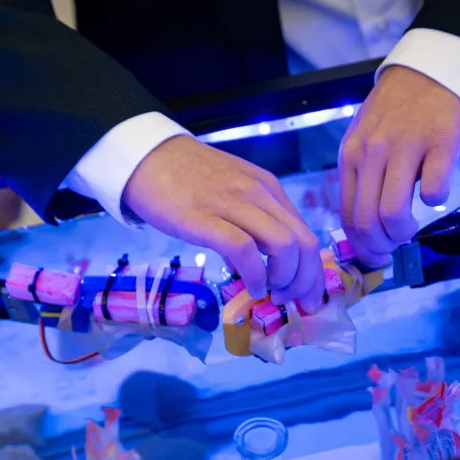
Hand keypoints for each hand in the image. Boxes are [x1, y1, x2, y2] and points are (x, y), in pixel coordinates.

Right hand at [124, 135, 324, 308]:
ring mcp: (234, 204)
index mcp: (269, 189)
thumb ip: (250, 224)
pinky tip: (249, 287)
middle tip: (292, 302)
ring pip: (284, 246)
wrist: (147, 156)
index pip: (306, 234)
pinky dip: (254, 276)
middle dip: (305, 281)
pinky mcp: (206, 218)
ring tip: (269, 294)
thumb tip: (256, 266)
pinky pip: (245, 250)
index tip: (307, 296)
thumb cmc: (186, 178)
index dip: (313, 272)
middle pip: (304, 244)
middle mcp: (260, 194)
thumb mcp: (231, 193)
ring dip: (284, 280)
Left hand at [339, 65, 459, 265]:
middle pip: (368, 220)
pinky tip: (437, 191)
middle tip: (394, 247)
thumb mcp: (365, 140)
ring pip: (393, 212)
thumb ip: (362, 177)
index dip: (361, 245)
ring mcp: (405, 147)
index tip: (376, 255)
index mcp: (351, 156)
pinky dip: (436, 200)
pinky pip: (433, 189)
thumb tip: (364, 229)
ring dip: (404, 232)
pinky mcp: (440, 142)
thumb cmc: (397, 113)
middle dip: (381, 246)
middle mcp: (372, 153)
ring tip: (413, 228)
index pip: (348, 215)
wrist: (430, 71)